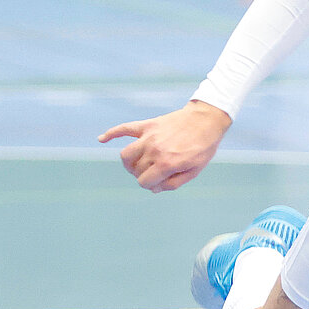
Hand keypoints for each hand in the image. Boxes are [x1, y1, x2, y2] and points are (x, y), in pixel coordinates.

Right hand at [97, 100, 231, 191]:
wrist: (206, 120)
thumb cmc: (203, 147)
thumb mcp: (194, 171)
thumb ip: (173, 183)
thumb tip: (154, 188)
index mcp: (166, 164)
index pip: (144, 182)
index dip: (150, 185)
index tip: (159, 182)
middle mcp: (154, 150)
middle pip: (135, 170)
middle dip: (142, 175)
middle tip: (155, 172)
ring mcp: (148, 137)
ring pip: (125, 155)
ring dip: (128, 163)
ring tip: (138, 163)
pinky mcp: (147, 125)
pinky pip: (123, 129)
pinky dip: (111, 133)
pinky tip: (101, 139)